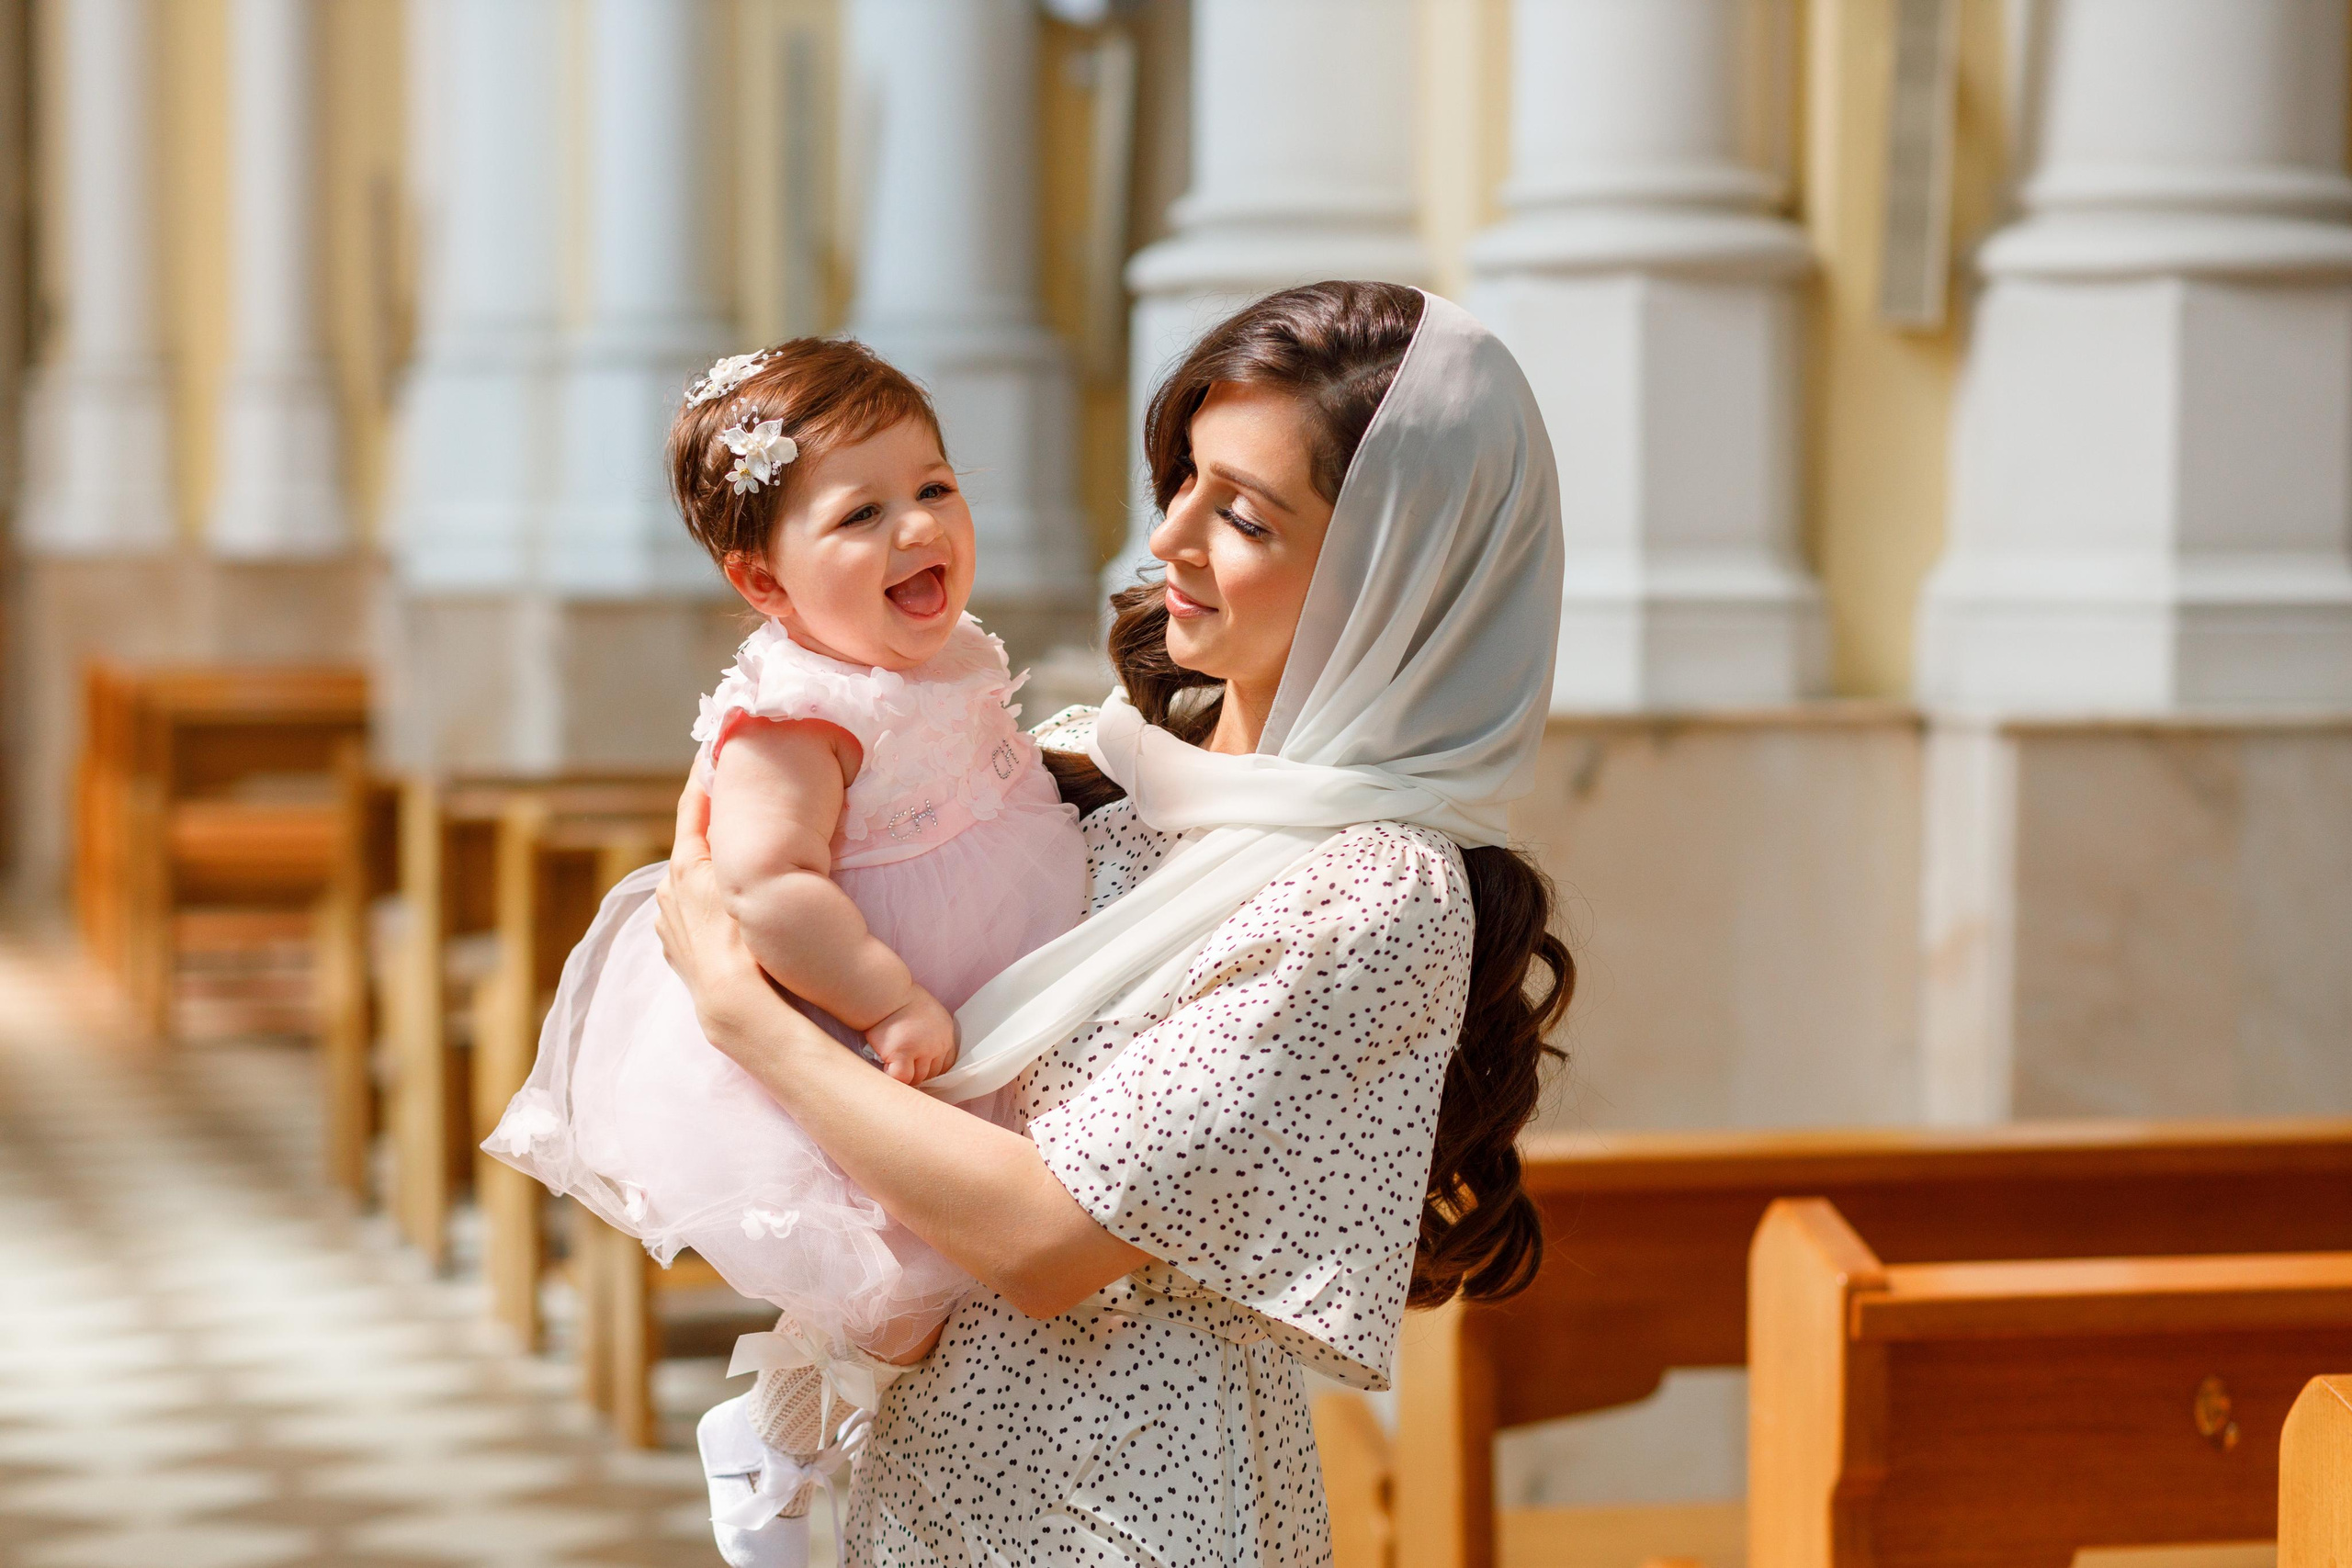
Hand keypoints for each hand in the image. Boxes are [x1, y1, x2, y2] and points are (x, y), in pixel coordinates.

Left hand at [655, 776, 818, 1065]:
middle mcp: (668, 890)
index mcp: (685, 868)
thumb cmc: (747, 942)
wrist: (730, 1003)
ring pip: (688, 880)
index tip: (713, 753)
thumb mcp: (746, 884)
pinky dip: (702, 901)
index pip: (694, 809)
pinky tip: (721, 907)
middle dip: (711, 827)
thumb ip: (741, 844)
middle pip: (691, 845)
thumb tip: (744, 803)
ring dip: (707, 868)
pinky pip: (688, 911)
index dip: (705, 779)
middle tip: (736, 805)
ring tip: (732, 860)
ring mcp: (668, 921)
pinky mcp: (673, 947)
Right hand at [864, 988, 957, 1085]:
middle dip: (917, 1073)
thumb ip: (932, 1034)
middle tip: (902, 1067)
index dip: (932, 1069)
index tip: (919, 1068)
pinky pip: (902, 1077)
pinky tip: (886, 1068)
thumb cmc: (902, 1001)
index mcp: (946, 1034)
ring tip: (893, 1065)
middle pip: (932, 1074)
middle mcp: (938, 1044)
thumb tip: (923, 1055)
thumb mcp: (929, 1014)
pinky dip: (894, 1077)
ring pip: (917, 1078)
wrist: (887, 993)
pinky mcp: (902, 1054)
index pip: (946, 1064)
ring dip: (905, 1075)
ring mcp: (921, 1050)